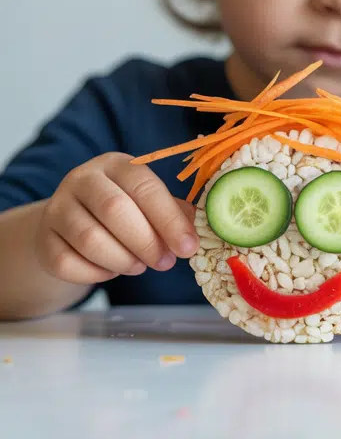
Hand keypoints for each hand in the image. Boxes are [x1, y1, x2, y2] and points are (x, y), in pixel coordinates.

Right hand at [35, 153, 198, 284]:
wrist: (73, 225)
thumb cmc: (126, 212)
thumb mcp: (151, 204)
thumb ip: (175, 213)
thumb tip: (199, 231)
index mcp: (116, 165)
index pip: (145, 186)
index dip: (169, 220)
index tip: (188, 247)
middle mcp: (82, 179)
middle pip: (114, 209)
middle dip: (146, 242)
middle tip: (165, 262)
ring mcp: (57, 207)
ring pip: (90, 239)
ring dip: (122, 260)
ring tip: (139, 266)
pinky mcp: (42, 238)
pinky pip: (67, 262)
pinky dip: (95, 274)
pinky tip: (109, 270)